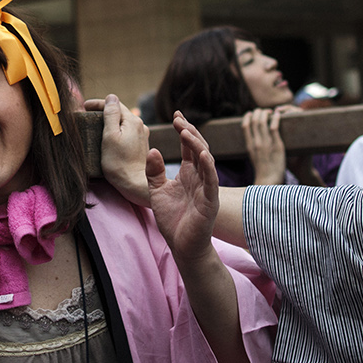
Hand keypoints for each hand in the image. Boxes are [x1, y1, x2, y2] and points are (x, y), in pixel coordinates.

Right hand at [98, 93, 151, 205]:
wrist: (134, 184)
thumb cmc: (118, 162)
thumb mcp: (110, 136)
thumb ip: (111, 115)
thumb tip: (111, 97)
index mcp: (133, 121)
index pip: (114, 104)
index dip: (98, 103)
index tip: (84, 106)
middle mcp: (140, 126)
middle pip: (120, 112)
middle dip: (103, 111)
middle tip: (87, 115)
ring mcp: (142, 136)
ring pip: (123, 123)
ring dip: (110, 122)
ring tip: (95, 126)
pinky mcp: (140, 147)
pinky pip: (126, 133)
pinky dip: (116, 131)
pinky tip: (108, 138)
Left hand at [148, 113, 219, 267]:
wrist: (182, 246)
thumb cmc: (173, 220)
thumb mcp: (157, 191)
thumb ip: (154, 172)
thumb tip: (152, 150)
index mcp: (188, 174)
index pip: (189, 147)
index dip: (184, 131)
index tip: (176, 115)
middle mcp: (200, 178)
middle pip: (198, 149)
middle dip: (189, 132)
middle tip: (178, 119)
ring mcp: (207, 189)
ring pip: (206, 161)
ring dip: (197, 145)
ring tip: (186, 131)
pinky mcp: (210, 202)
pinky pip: (211, 182)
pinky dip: (208, 168)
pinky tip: (202, 154)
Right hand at [242, 109, 286, 184]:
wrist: (269, 181)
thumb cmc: (263, 171)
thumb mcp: (254, 158)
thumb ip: (254, 149)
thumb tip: (255, 142)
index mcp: (249, 146)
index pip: (244, 126)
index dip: (247, 117)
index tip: (251, 113)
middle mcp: (256, 143)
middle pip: (254, 121)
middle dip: (258, 112)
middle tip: (263, 110)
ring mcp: (265, 144)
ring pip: (263, 122)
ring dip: (266, 113)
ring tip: (270, 111)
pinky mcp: (276, 145)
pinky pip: (274, 127)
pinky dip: (276, 118)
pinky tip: (278, 114)